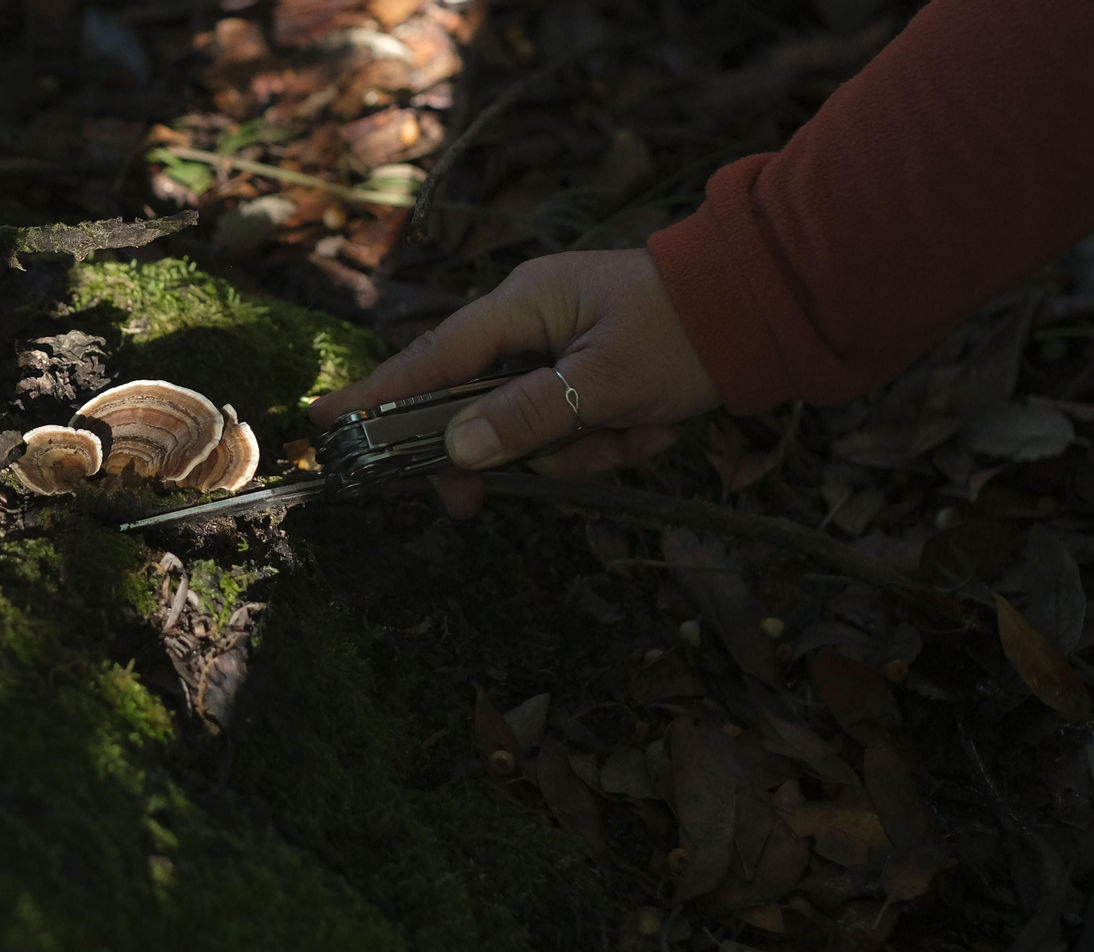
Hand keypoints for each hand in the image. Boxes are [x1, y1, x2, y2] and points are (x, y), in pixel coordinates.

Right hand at [306, 249, 721, 517]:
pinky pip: (575, 429)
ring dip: (581, 450)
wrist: (769, 311)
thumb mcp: (607, 382)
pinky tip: (656, 428)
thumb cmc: (687, 331)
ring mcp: (562, 352)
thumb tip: (457, 450)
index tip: (323, 424)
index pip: (431, 358)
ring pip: (532, 428)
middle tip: (474, 506)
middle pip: (475, 406)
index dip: (375, 393)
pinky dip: (612, 442)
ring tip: (639, 434)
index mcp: (524, 304)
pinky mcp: (592, 377)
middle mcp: (533, 324)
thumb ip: (528, 416)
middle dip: (502, 453)